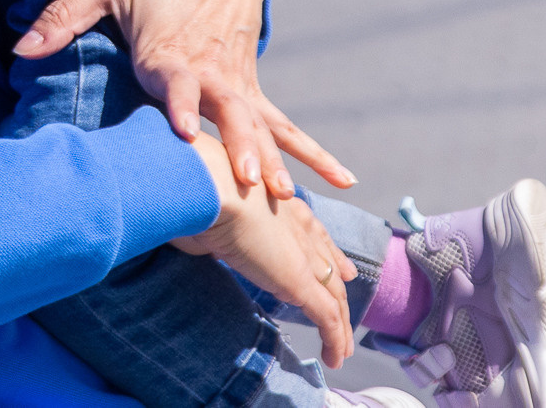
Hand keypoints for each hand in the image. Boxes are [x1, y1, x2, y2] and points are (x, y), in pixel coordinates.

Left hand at [14, 0, 352, 201]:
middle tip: (249, 181)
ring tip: (287, 196)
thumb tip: (20, 48)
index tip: (184, 132)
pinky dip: (310, 152)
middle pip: (229, 114)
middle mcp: (209, 74)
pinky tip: (341, 183)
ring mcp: (237, 83)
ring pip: (260, 127)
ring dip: (275, 160)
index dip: (181, 107)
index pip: (177, 86)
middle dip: (238, 147)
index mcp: (171, 54)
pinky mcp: (251, 88)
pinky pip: (285, 125)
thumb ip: (62, 18)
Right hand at [176, 134, 357, 368]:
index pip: (314, 232)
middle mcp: (299, 228)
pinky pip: (326, 316)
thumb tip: (197, 237)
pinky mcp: (300, 281)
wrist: (211, 186)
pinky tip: (335, 358)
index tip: (343, 268)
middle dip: (340, 284)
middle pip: (329, 264)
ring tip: (342, 350)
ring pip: (333, 296)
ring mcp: (302, 256)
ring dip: (341, 325)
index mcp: (280, 205)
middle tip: (348, 304)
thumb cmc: (199, 190)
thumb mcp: (209, 211)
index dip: (329, 251)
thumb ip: (212, 227)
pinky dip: (335, 339)